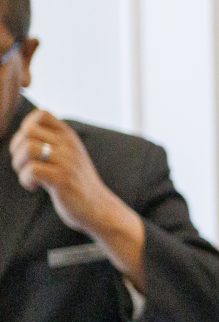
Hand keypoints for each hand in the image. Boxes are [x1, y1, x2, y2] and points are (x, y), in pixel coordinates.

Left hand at [10, 108, 144, 279]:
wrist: (98, 208)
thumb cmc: (77, 183)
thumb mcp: (69, 155)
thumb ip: (52, 141)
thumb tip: (22, 134)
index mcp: (69, 136)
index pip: (41, 114)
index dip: (26, 127)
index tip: (28, 146)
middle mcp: (69, 145)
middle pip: (28, 131)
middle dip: (16, 148)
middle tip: (25, 164)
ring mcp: (67, 161)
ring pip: (28, 148)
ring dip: (19, 164)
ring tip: (28, 176)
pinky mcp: (62, 179)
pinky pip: (32, 170)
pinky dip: (26, 180)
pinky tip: (34, 187)